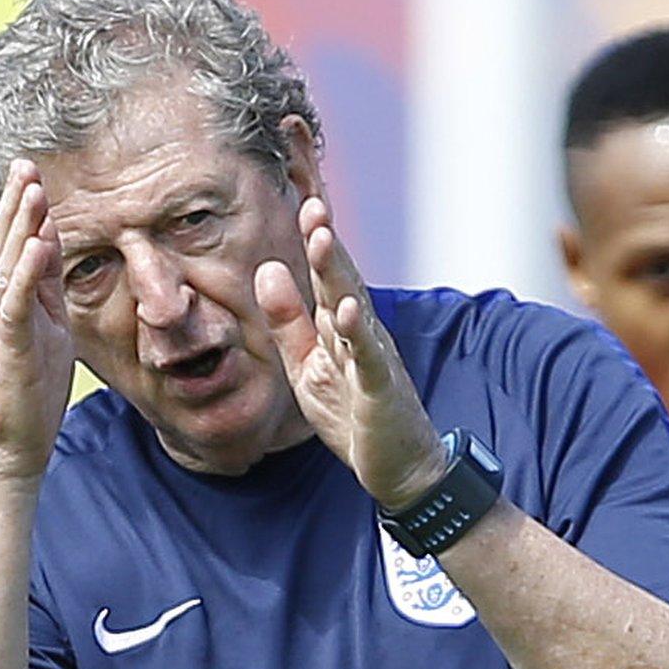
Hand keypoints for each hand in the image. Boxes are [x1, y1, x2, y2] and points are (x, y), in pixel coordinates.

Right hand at [0, 159, 76, 482]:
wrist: (9, 450)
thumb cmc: (30, 397)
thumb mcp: (49, 335)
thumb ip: (48, 295)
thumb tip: (53, 254)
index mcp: (9, 306)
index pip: (19, 250)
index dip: (26, 213)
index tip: (34, 176)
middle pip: (7, 248)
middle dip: (18, 205)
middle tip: (25, 165)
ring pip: (8, 268)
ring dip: (21, 227)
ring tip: (33, 190)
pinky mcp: (8, 349)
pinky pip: (16, 305)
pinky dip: (27, 274)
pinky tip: (38, 245)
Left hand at [254, 196, 445, 509]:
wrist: (400, 468)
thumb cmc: (354, 414)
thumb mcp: (307, 365)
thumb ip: (287, 320)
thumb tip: (268, 268)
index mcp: (338, 323)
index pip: (324, 271)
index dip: (314, 235)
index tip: (304, 199)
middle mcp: (359, 331)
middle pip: (340, 276)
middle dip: (326, 237)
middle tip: (311, 200)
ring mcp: (373, 357)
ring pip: (352, 306)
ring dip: (338, 271)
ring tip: (322, 235)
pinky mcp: (379, 388)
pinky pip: (367, 356)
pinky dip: (356, 332)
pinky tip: (346, 310)